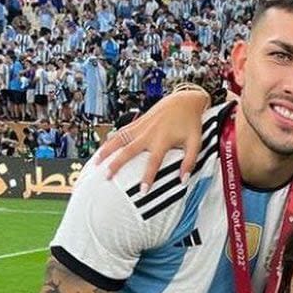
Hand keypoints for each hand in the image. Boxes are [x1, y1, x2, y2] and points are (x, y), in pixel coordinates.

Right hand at [95, 87, 209, 187]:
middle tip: (107, 177)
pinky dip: (110, 140)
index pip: (153, 162)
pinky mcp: (137, 122)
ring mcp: (140, 127)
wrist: (184, 100)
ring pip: (119, 139)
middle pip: (128, 150)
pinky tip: (102, 149)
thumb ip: (189, 162)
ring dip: (107, 150)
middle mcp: (148, 133)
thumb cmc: (190, 123)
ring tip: (96, 163)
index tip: (142, 191)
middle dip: (117, 164)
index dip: (148, 177)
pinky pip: (120, 132)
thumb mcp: (195, 143)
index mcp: (162, 140)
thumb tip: (183, 180)